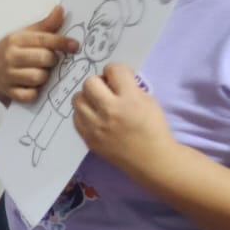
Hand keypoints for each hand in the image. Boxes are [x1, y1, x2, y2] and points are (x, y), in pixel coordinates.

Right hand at [0, 5, 77, 104]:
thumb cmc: (11, 51)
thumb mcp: (25, 35)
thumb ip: (45, 25)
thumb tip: (60, 9)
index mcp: (16, 40)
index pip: (44, 39)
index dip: (62, 42)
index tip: (74, 46)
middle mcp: (10, 56)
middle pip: (44, 59)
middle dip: (52, 61)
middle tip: (50, 62)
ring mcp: (8, 75)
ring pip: (38, 77)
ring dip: (44, 77)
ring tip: (41, 73)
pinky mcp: (9, 92)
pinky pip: (30, 95)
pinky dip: (34, 93)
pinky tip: (33, 87)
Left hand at [72, 63, 179, 177]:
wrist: (151, 159)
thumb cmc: (153, 128)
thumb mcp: (148, 101)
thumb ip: (130, 87)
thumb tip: (112, 79)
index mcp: (129, 99)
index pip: (114, 69)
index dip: (117, 71)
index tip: (121, 79)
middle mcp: (109, 111)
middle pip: (90, 82)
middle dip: (99, 82)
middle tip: (107, 91)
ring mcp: (95, 126)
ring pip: (77, 98)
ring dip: (88, 97)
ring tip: (99, 104)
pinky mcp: (88, 138)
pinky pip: (75, 117)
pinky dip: (84, 114)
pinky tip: (95, 117)